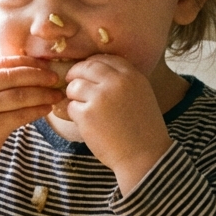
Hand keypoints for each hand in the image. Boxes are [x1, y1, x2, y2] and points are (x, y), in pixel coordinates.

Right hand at [0, 56, 62, 204]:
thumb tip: (26, 70)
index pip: (4, 63)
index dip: (27, 62)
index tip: (44, 65)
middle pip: (14, 76)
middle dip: (39, 76)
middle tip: (55, 78)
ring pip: (20, 95)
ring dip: (42, 94)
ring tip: (56, 94)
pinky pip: (21, 115)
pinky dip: (37, 111)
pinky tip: (47, 109)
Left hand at [62, 55, 173, 194]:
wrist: (145, 156)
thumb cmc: (143, 130)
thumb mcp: (141, 96)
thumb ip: (123, 82)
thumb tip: (96, 72)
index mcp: (133, 76)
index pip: (105, 59)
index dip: (93, 64)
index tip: (87, 72)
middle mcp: (117, 82)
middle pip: (86, 67)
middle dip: (76, 74)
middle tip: (72, 83)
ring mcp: (100, 97)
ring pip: (74, 86)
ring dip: (74, 96)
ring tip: (83, 108)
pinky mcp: (87, 114)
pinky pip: (71, 106)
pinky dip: (75, 114)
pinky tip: (86, 124)